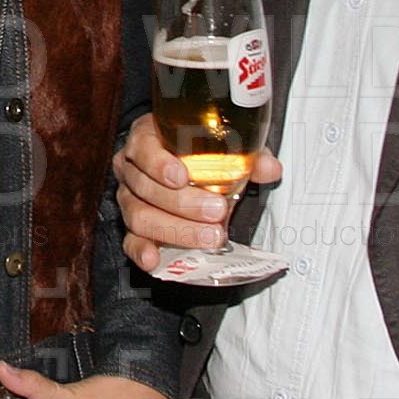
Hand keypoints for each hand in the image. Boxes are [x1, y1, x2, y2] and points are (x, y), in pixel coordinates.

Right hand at [114, 114, 282, 270]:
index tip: (181, 176)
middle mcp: (132, 169)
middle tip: (217, 210)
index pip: (143, 148)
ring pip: (140, 216)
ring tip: (209, 236)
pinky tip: (155, 258)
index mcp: (147, 139)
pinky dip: (141, 251)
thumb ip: (244, 156)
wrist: (178, 165)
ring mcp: (129, 199)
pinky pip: (130, 241)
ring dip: (176, 229)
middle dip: (184, 203)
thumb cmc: (194, 151)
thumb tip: (270, 169)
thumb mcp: (219, 145)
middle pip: (146, 187)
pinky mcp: (132, 228)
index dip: (159, 163)